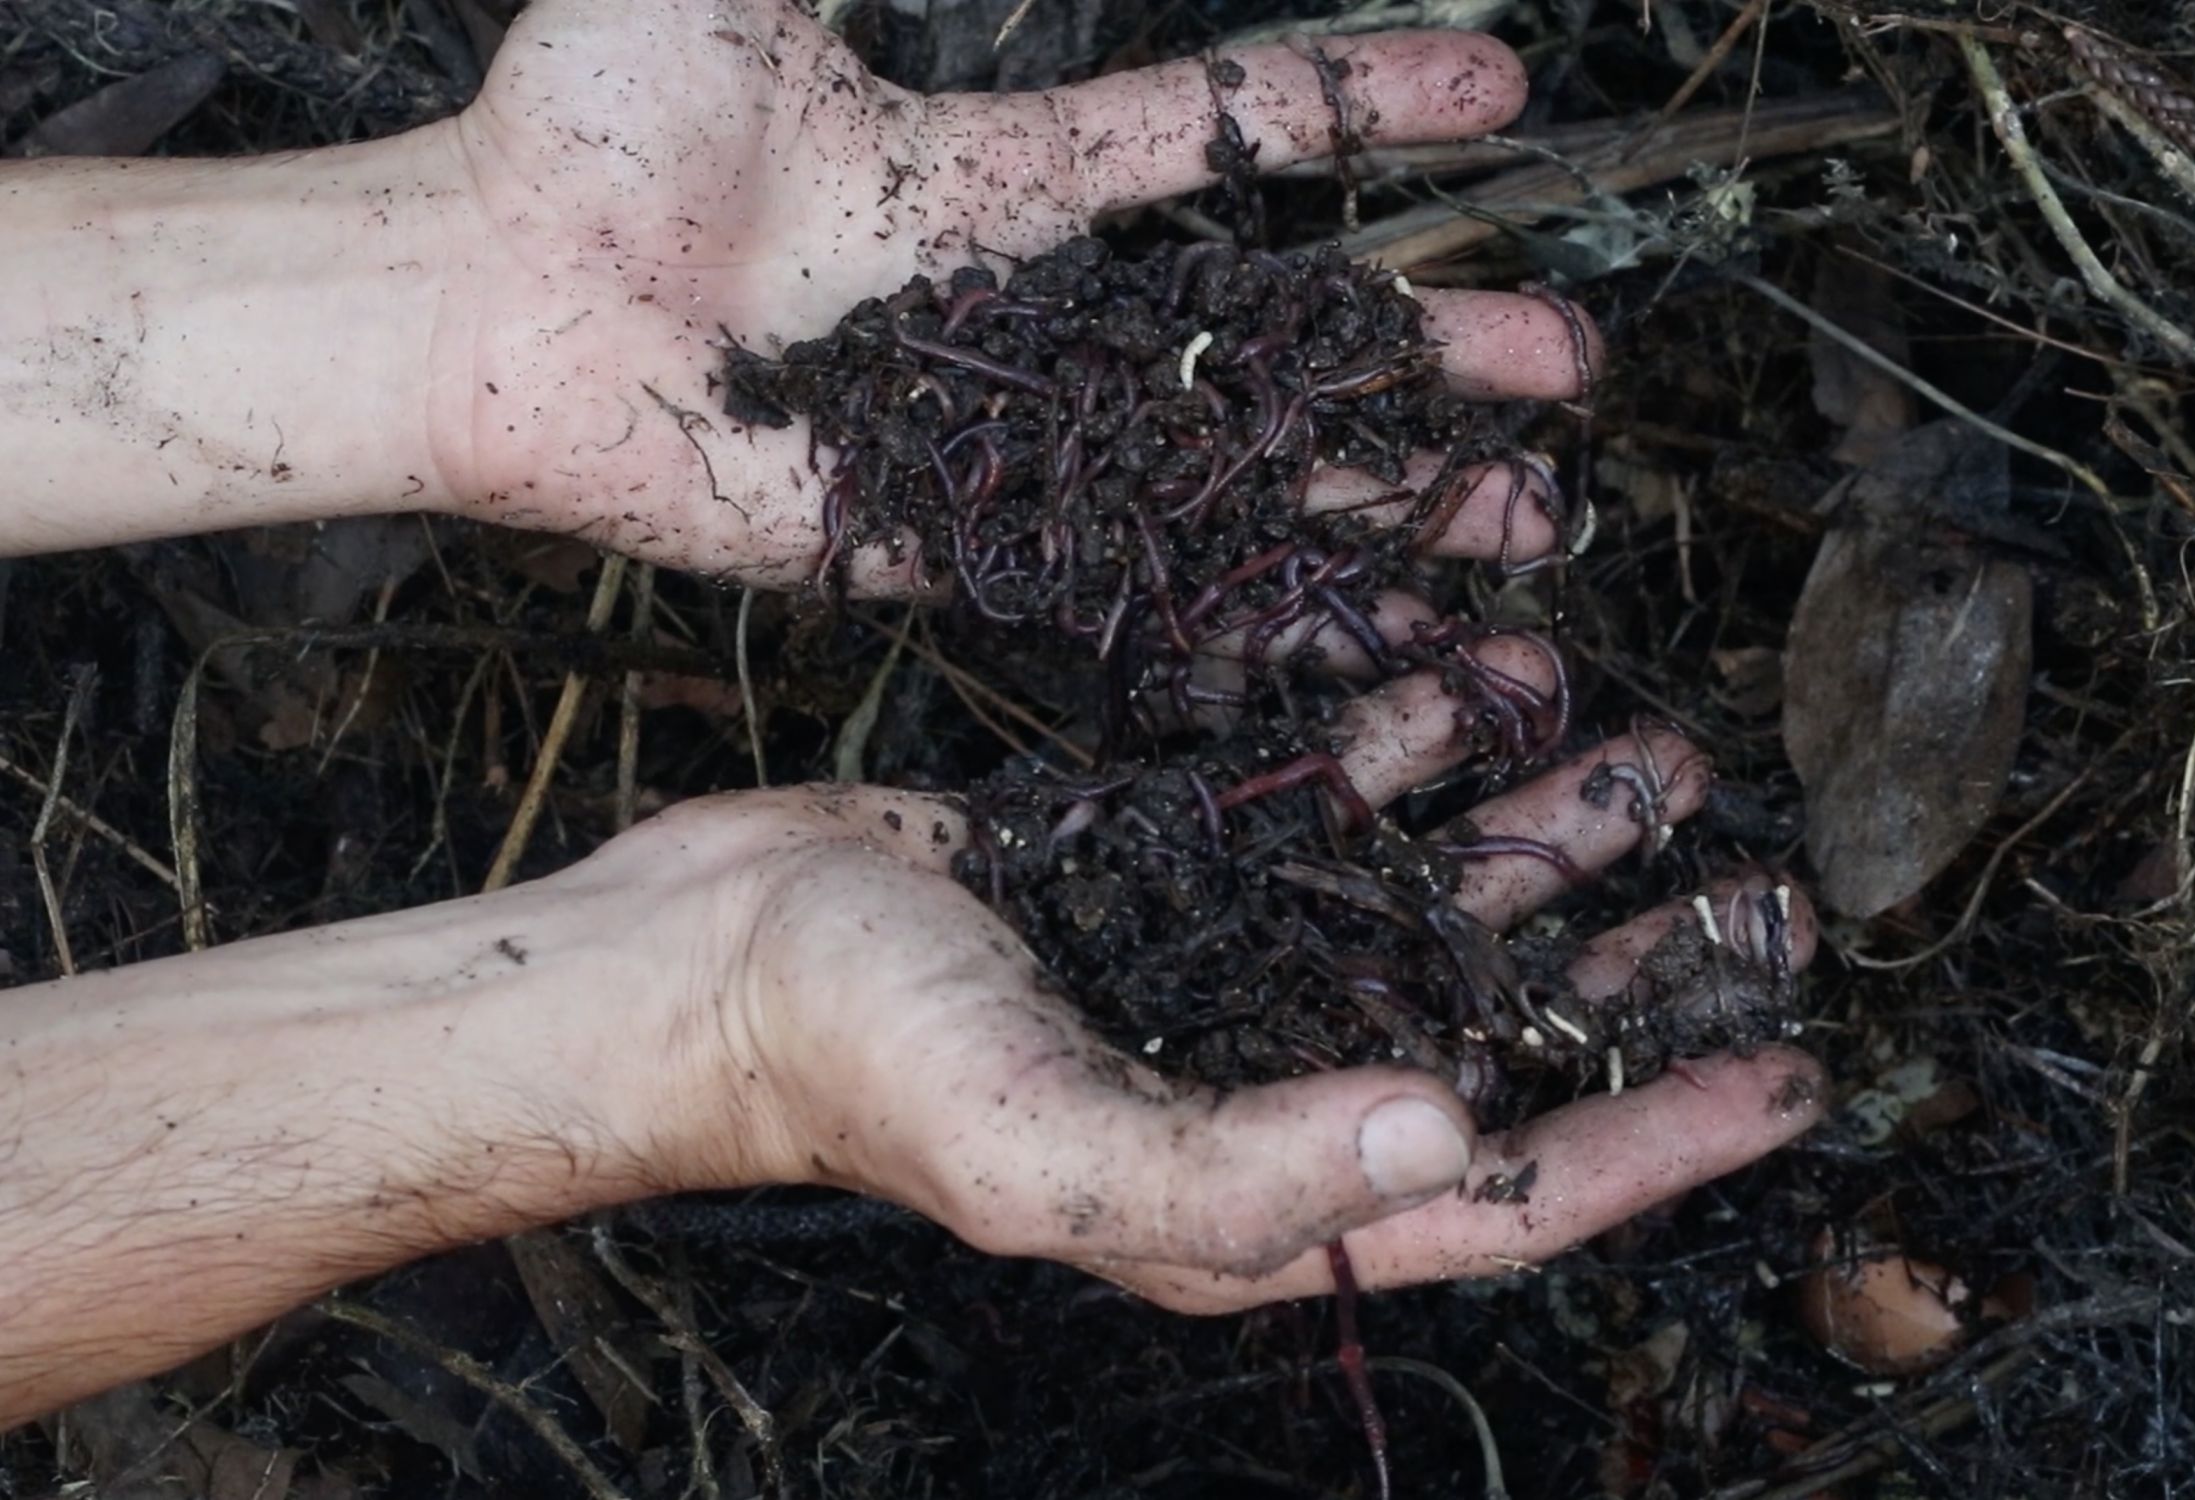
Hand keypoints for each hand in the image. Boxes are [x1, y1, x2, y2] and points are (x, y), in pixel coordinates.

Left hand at [430, 0, 1592, 590]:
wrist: (486, 296)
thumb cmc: (588, 124)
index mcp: (1004, 177)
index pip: (1227, 137)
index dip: (1364, 105)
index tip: (1499, 82)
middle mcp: (1032, 318)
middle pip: (1274, 335)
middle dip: (1429, 348)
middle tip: (1567, 362)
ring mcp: (1005, 441)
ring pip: (1231, 473)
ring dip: (1383, 496)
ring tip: (1528, 517)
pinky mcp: (953, 543)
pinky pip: (1126, 579)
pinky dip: (1247, 608)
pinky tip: (1362, 632)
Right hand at [614, 662, 1820, 1308]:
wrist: (711, 940)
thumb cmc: (858, 1062)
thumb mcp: (1046, 1141)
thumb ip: (1249, 1165)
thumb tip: (1455, 1129)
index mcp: (1261, 1189)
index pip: (1508, 1188)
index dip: (1660, 1140)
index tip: (1791, 1073)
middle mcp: (1270, 1079)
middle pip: (1506, 1033)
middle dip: (1645, 972)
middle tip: (1771, 900)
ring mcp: (1228, 963)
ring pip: (1438, 906)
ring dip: (1549, 834)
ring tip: (1658, 755)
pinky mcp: (1180, 859)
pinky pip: (1339, 803)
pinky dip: (1417, 743)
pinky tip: (1488, 675)